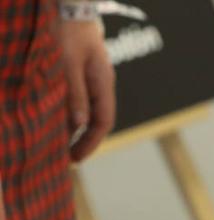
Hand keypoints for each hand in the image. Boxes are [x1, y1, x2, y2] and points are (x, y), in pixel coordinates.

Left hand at [55, 19, 115, 161]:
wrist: (69, 6)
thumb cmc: (67, 31)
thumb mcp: (68, 64)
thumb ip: (75, 94)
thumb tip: (78, 125)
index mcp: (103, 83)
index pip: (103, 122)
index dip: (90, 143)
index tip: (75, 158)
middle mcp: (102, 83)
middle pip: (97, 120)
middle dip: (83, 140)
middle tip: (66, 157)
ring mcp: (93, 77)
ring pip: (88, 110)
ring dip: (75, 128)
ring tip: (59, 141)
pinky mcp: (82, 71)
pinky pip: (80, 98)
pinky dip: (70, 113)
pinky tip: (57, 118)